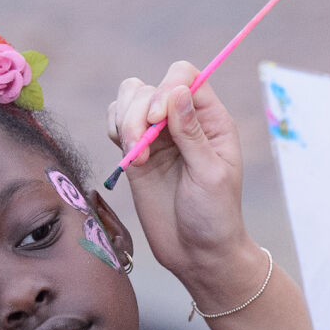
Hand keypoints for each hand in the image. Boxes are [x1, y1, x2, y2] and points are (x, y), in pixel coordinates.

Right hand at [106, 63, 257, 288]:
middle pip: (149, 86)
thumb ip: (191, 133)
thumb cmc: (214, 216)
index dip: (165, 89)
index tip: (157, 119)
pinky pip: (116, 122)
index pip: (184, 77)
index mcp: (211, 120)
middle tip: (141, 149)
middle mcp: (183, 121)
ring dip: (124, 121)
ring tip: (135, 157)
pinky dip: (114, 129)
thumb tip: (176, 91)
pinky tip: (128, 156)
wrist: (196, 253)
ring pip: (129, 99)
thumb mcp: (210, 174)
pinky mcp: (136, 152)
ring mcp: (158, 136)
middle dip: (138, 111)